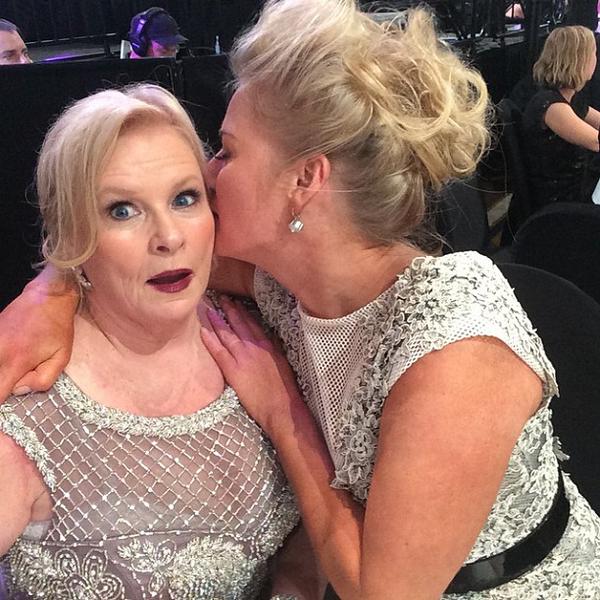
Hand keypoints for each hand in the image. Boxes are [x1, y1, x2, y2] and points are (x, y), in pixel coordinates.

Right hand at [0, 273, 76, 398]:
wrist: (48, 296)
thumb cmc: (58, 327)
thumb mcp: (62, 357)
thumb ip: (42, 380)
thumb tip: (19, 389)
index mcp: (15, 361)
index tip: (3, 425)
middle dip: (1, 389)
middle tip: (14, 387)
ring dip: (2, 378)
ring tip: (17, 372)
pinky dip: (0, 366)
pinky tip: (11, 363)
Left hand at [200, 297, 302, 434]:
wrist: (281, 406)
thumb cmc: (284, 390)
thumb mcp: (282, 364)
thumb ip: (272, 351)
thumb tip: (266, 343)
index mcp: (268, 345)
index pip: (252, 324)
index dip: (242, 313)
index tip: (236, 304)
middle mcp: (255, 347)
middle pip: (239, 324)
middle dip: (229, 310)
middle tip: (220, 299)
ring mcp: (243, 357)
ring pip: (227, 334)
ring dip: (217, 320)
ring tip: (208, 309)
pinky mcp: (234, 370)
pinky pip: (219, 351)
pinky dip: (210, 340)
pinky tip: (203, 331)